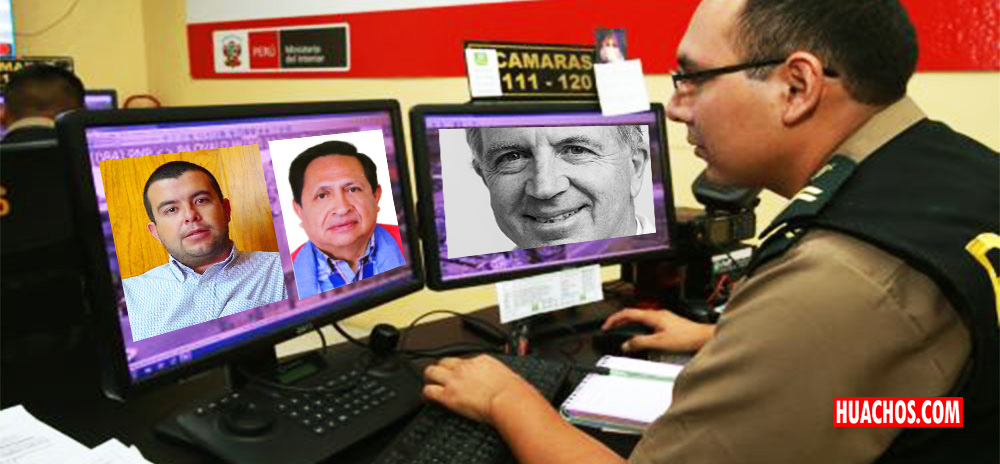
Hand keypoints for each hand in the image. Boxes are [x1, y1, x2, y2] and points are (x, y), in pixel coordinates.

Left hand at [423, 355, 539, 424]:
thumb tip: (502, 381)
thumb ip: (499, 375)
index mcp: (481, 360)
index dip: (460, 368)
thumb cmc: (514, 391)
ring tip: (429, 382)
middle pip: (443, 361)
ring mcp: (455, 380)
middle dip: (440, 367)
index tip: (461, 374)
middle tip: (439, 375)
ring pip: (431, 371)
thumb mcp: (509, 375)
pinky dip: (427, 394)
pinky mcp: (448, 395)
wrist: (509, 400)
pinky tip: (428, 398)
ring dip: (430, 377)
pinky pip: (429, 391)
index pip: (464, 360)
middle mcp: (465, 367)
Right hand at [602, 308, 714, 352]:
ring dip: (630, 326)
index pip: (627, 313)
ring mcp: (663, 318)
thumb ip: (640, 343)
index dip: (614, 319)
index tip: (606, 326)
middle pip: (633, 315)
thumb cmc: (687, 338)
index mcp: (653, 316)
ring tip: (624, 335)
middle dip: (620, 322)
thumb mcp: (659, 343)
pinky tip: (642, 339)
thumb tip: (626, 345)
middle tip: (611, 330)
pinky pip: (648, 324)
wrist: (703, 338)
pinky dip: (640, 330)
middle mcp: (657, 314)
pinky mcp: (668, 324)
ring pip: (641, 320)